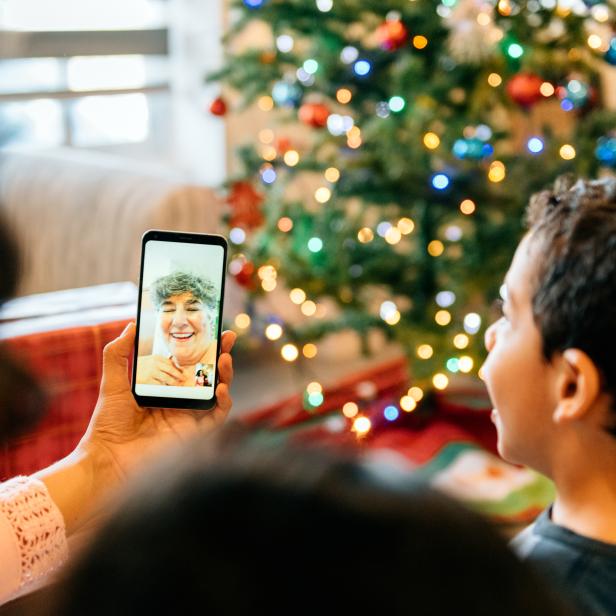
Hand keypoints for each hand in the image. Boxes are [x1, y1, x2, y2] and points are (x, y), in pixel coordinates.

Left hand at [81, 322, 235, 480]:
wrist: (108, 458)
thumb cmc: (108, 424)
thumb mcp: (113, 382)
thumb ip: (118, 354)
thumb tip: (132, 326)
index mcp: (165, 388)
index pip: (190, 363)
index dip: (202, 347)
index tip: (210, 329)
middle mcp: (181, 401)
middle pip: (209, 374)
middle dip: (221, 355)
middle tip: (227, 338)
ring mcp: (189, 417)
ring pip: (218, 392)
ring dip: (226, 374)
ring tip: (224, 358)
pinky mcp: (194, 434)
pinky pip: (217, 416)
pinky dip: (224, 402)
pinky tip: (220, 389)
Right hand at [135, 353, 182, 385]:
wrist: (128, 372)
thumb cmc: (140, 367)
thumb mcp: (150, 361)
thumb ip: (161, 363)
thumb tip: (176, 367)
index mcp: (156, 358)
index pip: (171, 363)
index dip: (179, 368)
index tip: (183, 372)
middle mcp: (154, 363)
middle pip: (171, 370)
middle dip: (179, 375)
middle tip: (184, 379)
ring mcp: (151, 372)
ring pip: (167, 378)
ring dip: (174, 382)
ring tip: (178, 385)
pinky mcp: (147, 380)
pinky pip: (160, 385)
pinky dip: (165, 387)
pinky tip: (168, 389)